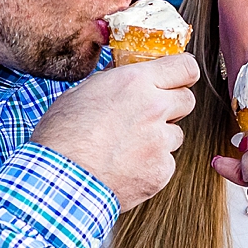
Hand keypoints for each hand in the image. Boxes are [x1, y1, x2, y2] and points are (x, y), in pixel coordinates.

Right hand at [31, 55, 198, 210]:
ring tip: (128, 147)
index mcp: (135, 82)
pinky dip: (151, 165)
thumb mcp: (80, 94)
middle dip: (172, 105)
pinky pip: (166, 163)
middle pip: (187, 99)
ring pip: (176, 134)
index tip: (177, 78)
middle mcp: (154, 108)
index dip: (183, 72)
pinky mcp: (162, 171)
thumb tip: (121, 77)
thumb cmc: (62, 138)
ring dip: (159, 138)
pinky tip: (126, 168)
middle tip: (149, 114)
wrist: (61, 181)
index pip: (185, 67)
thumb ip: (111, 83)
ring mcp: (161, 142)